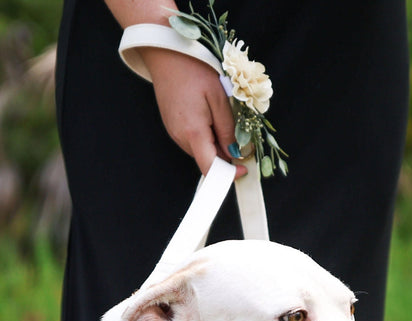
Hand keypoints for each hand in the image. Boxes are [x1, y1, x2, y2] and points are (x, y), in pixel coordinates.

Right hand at [142, 46, 246, 175]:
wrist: (167, 55)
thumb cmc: (195, 71)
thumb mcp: (220, 98)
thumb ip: (228, 129)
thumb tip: (235, 152)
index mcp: (193, 132)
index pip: (210, 168)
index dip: (228, 175)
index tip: (244, 170)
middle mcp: (180, 138)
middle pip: (207, 160)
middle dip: (226, 156)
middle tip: (242, 140)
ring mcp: (174, 133)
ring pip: (201, 150)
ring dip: (216, 144)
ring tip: (223, 119)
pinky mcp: (172, 126)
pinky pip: (192, 140)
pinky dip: (206, 136)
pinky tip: (210, 115)